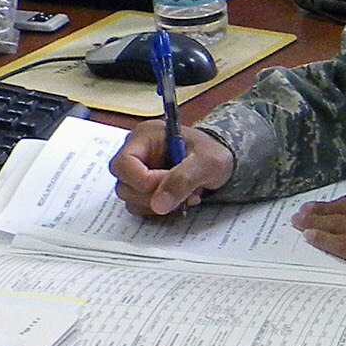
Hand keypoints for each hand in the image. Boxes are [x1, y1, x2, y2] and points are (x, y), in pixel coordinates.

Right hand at [110, 123, 234, 216]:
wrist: (221, 161)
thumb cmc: (214, 153)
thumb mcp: (206, 162)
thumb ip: (183, 179)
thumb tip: (159, 204)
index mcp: (144, 136)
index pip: (123, 164)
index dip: (143, 180)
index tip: (169, 183)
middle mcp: (136, 153)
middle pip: (124, 184)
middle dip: (152, 195)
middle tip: (181, 192)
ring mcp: (137, 172)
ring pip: (131, 199)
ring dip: (158, 204)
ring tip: (185, 195)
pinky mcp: (143, 188)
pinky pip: (141, 206)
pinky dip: (160, 209)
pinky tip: (179, 198)